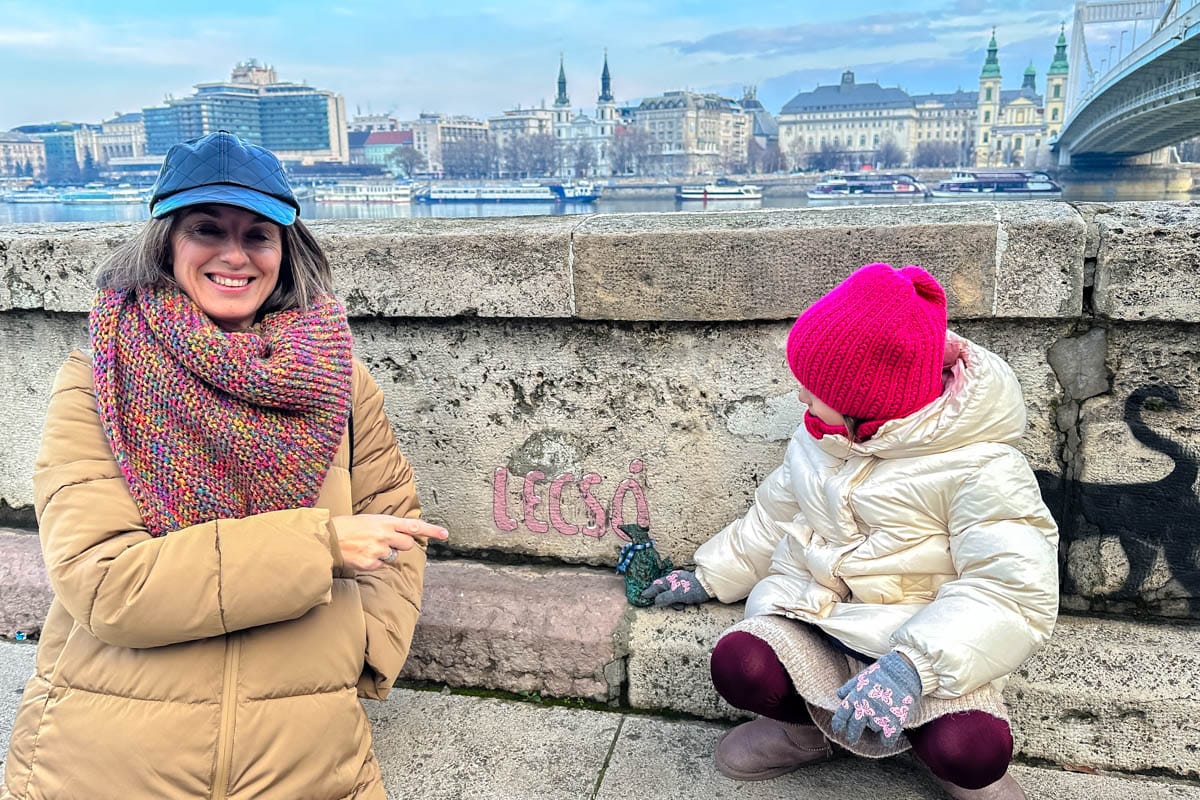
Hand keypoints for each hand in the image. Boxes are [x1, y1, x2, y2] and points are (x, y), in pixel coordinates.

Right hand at [331, 514, 447, 571]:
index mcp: (385, 521)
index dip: (431, 530)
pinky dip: (373, 562)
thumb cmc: (347, 527)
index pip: (414, 525)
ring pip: (393, 556)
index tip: (445, 534)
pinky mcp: (371, 563)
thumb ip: (388, 526)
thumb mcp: (370, 520)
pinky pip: (380, 565)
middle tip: (384, 541)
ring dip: (385, 554)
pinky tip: (361, 555)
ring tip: (367, 547)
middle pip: (407, 544)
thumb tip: (402, 535)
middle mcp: (384, 535)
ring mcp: (378, 550)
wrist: (327, 539)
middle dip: (400, 545)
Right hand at [639, 569, 710, 606]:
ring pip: (671, 595)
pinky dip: (680, 600)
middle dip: (666, 600)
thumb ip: (664, 598)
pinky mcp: (685, 587)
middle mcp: (673, 580)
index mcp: (669, 580)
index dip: (649, 592)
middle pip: (663, 592)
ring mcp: (679, 583)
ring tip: (682, 604)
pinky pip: (678, 595)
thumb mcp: (676, 595)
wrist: (708, 586)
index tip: (643, 596)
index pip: (655, 586)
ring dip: (675, 602)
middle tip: (674, 605)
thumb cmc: (692, 589)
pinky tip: (686, 602)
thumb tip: (655, 601)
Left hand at [831, 651, 921, 743]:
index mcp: (855, 696)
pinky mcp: (894, 720)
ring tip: (881, 717)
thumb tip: (840, 696)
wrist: (904, 670)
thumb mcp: (861, 677)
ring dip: (875, 726)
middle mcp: (865, 707)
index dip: (838, 724)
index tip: (837, 730)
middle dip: (852, 734)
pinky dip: (887, 740)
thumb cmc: (882, 673)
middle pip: (854, 727)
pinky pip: (888, 738)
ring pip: (873, 728)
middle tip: (852, 739)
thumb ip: (849, 687)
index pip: (842, 714)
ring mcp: (879, 715)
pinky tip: (886, 739)